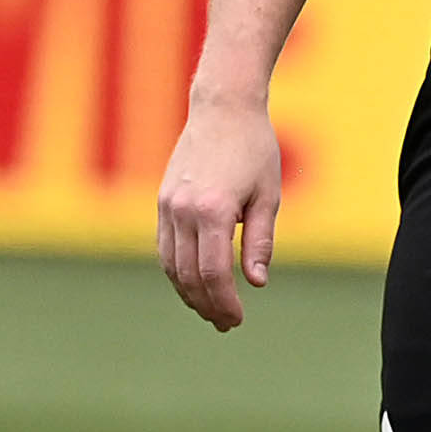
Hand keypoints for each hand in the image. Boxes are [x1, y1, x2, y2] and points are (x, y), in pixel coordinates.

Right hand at [157, 94, 283, 330]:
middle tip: (227, 323)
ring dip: (189, 294)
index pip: (213, 272)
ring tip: (210, 311)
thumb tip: (257, 283)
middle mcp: (184, 210)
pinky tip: (193, 284)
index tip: (237, 319)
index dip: (225, 302)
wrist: (223, 108)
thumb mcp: (268, 197)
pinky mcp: (162, 201)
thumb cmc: (254, 150)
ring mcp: (168, 206)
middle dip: (207, 305)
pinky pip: (164, 248)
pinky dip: (177, 272)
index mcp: (214, 210)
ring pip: (171, 265)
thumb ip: (260, 242)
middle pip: (189, 275)